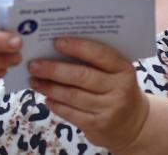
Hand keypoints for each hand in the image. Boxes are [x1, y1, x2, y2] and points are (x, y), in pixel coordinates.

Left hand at [27, 37, 148, 151]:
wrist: (133, 124)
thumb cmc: (115, 89)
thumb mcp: (114, 73)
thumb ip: (94, 61)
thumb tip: (56, 48)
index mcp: (124, 69)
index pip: (100, 54)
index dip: (78, 47)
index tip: (56, 42)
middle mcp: (120, 89)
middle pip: (81, 76)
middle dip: (54, 70)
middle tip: (33, 65)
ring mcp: (110, 109)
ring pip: (72, 96)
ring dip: (49, 87)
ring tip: (34, 80)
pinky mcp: (99, 126)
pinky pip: (71, 113)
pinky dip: (55, 105)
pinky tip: (46, 97)